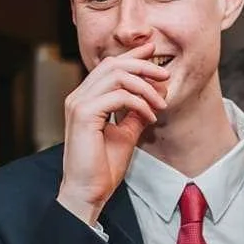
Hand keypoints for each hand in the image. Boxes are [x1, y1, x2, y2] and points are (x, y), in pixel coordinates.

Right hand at [56, 45, 168, 225]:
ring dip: (145, 86)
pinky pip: (119, 96)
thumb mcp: (126, 133)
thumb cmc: (102, 167)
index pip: (109, 66)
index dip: (132, 55)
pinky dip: (139, 104)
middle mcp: (78, 96)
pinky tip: (150, 117)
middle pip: (113, 64)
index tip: (154, 52)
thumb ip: (135, 112)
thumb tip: (155, 94)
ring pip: (117, 75)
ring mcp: (78, 103)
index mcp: (85, 98)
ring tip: (161, 102)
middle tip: (165, 74)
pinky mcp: (83, 114)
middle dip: (143, 65)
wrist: (88, 191)